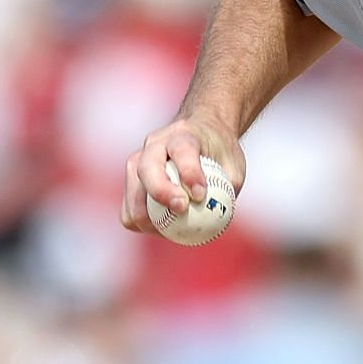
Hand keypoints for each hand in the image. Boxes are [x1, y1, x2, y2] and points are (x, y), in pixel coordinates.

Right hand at [121, 116, 245, 237]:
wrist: (202, 133)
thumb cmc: (220, 151)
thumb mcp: (234, 163)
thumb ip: (229, 186)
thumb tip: (218, 214)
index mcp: (183, 134)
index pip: (182, 150)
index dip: (189, 173)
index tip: (200, 194)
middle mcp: (155, 144)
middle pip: (147, 168)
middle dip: (161, 192)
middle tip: (181, 209)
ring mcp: (138, 161)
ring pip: (132, 192)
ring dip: (149, 216)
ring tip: (172, 229)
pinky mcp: (132, 182)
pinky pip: (128, 210)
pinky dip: (142, 224)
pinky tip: (162, 230)